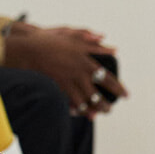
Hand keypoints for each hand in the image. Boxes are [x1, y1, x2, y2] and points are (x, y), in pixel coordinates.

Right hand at [2, 22, 129, 116]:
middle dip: (104, 105)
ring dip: (91, 110)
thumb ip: (95, 45)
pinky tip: (77, 112)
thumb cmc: (52, 41)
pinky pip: (67, 101)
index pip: (107, 79)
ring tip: (96, 115)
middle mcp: (79, 74)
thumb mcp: (75, 38)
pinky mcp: (56, 87)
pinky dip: (74, 108)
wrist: (28, 48)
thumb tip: (114, 49)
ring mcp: (67, 82)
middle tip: (109, 110)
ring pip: (83, 101)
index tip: (126, 95)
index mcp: (86, 62)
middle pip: (96, 94)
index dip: (118, 88)